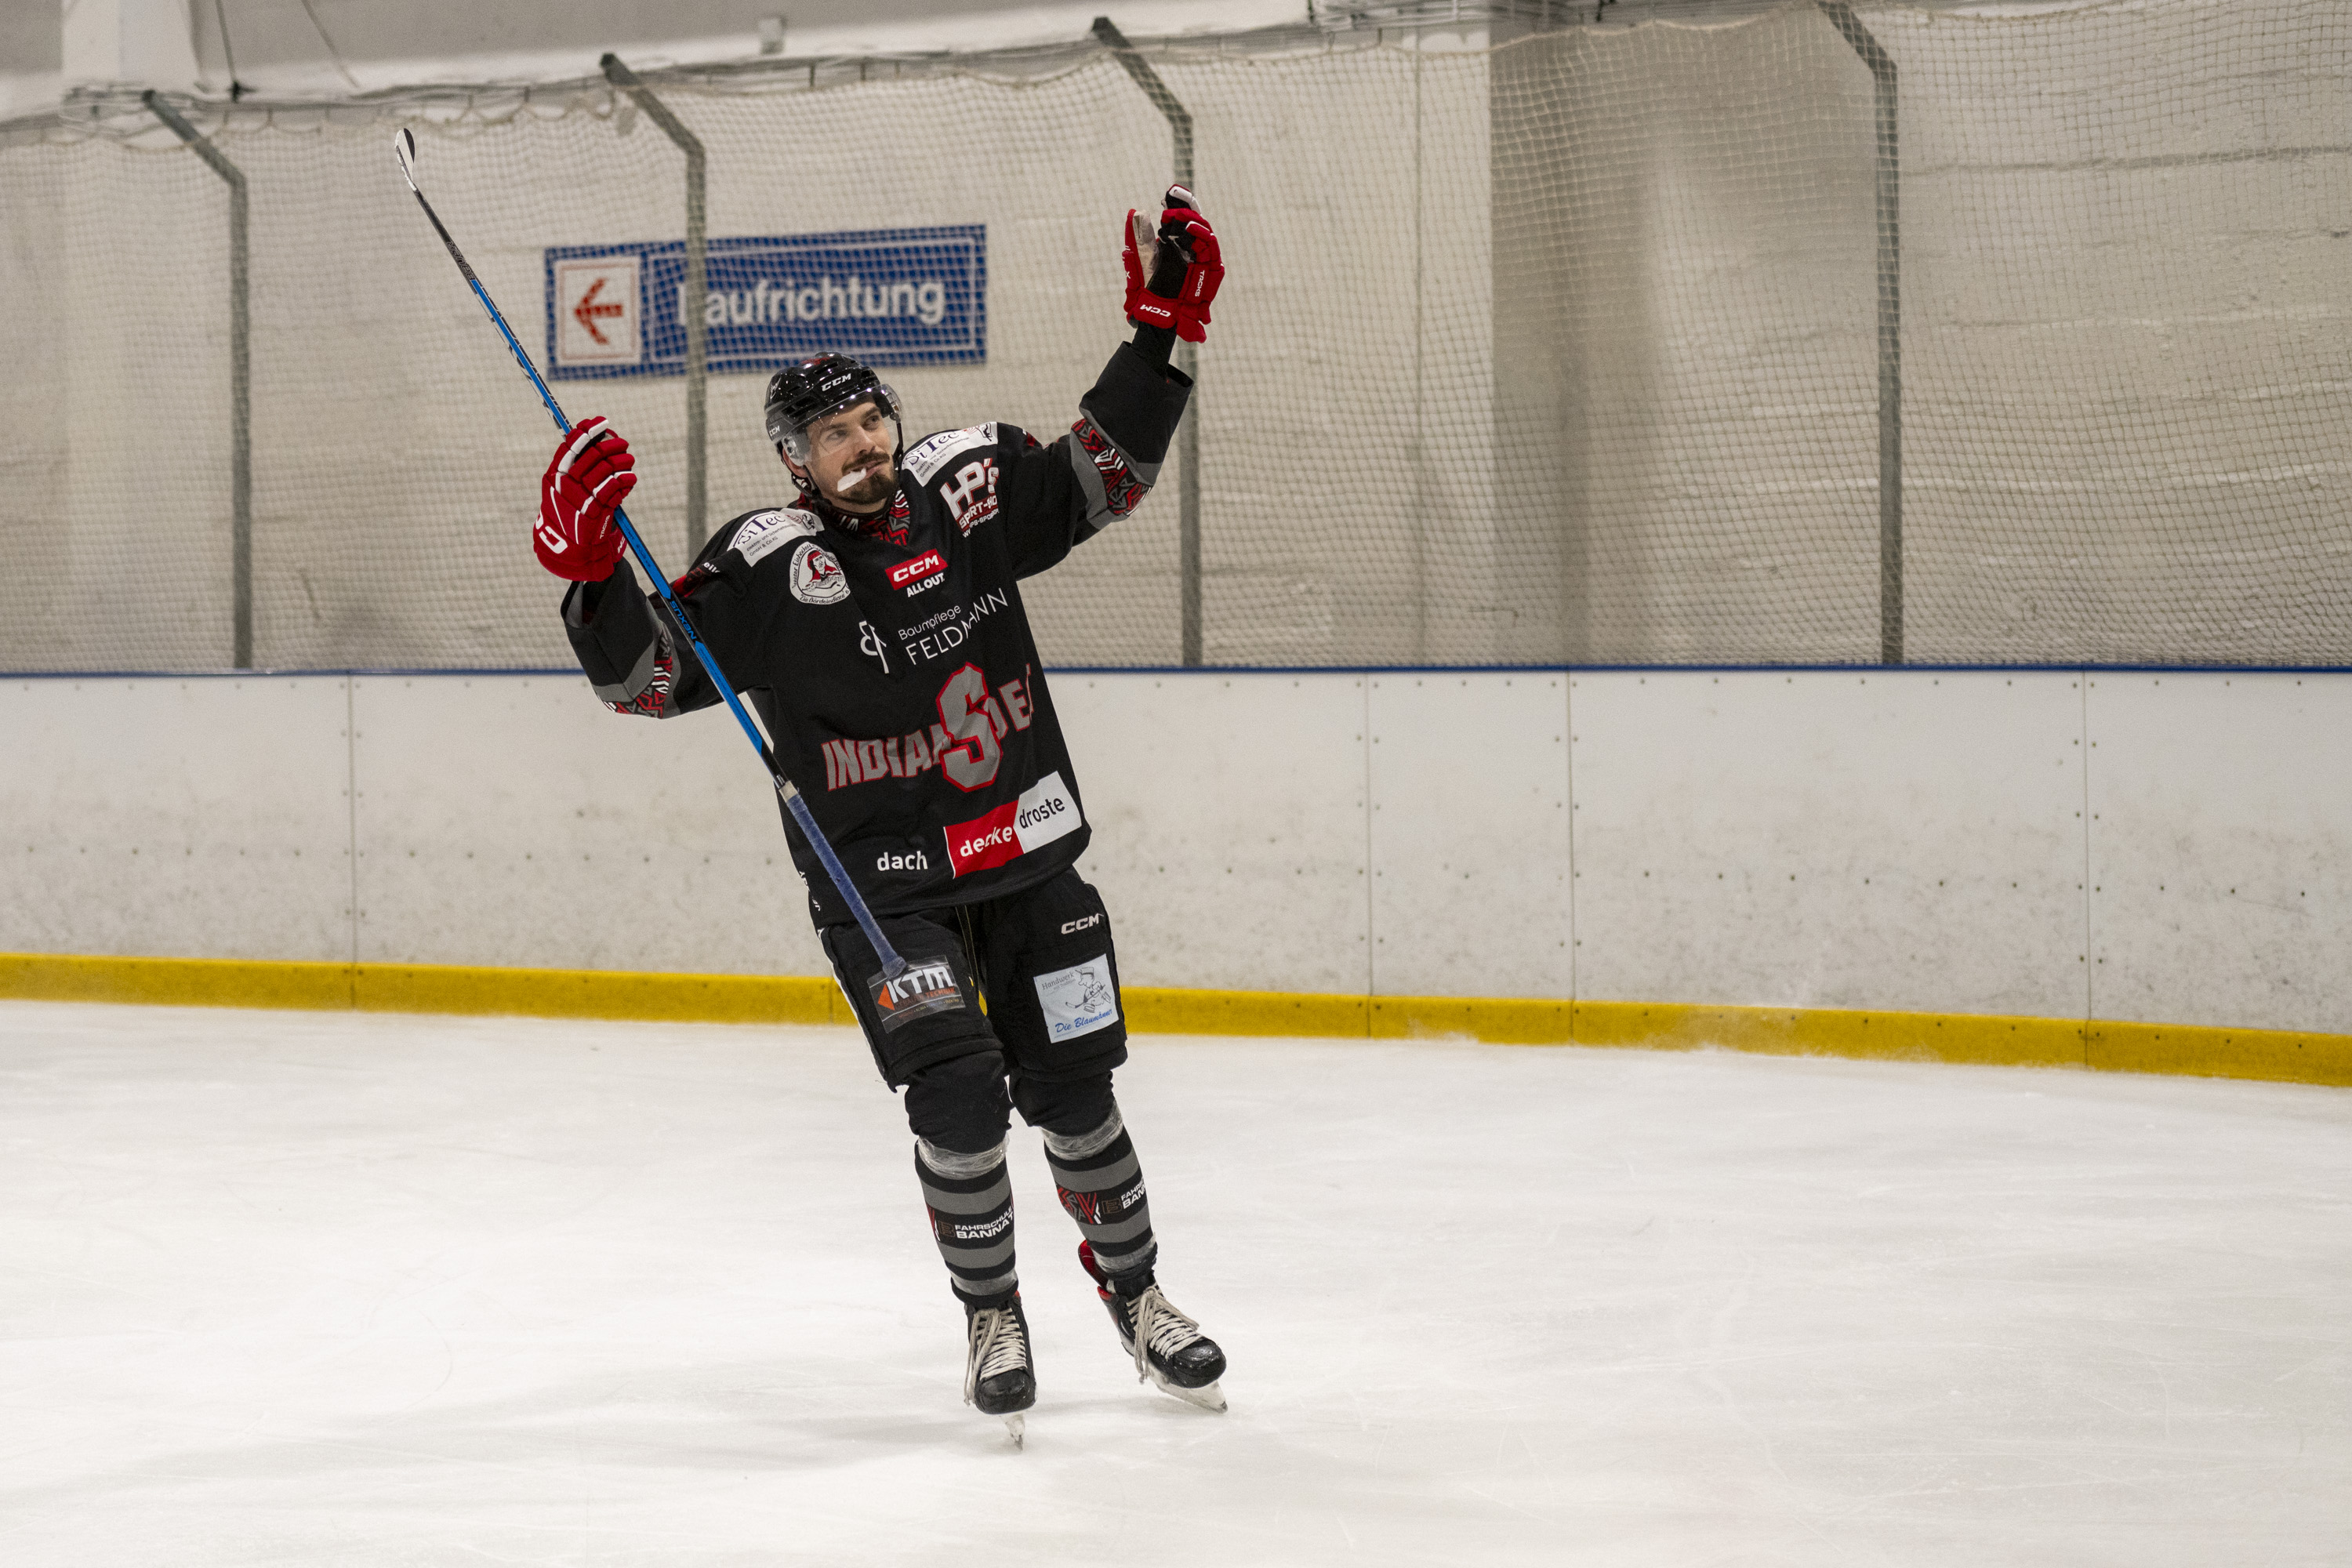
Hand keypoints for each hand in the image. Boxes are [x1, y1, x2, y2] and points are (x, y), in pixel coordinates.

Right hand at [534, 416, 634, 580]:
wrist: (568, 547)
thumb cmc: (569, 511)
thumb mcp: (563, 488)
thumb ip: (574, 465)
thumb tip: (595, 435)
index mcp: (554, 475)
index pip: (570, 445)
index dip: (587, 431)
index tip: (602, 422)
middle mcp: (565, 485)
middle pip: (593, 454)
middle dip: (611, 444)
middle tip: (623, 442)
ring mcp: (580, 498)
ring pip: (607, 469)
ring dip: (623, 462)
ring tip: (629, 460)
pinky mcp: (596, 511)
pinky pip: (615, 488)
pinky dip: (626, 480)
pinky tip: (629, 480)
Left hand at [1123, 184, 1221, 340]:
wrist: (1154, 308)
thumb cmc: (1148, 285)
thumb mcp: (1140, 256)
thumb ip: (1138, 235)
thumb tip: (1135, 211)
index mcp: (1177, 241)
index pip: (1183, 217)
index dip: (1180, 202)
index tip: (1169, 191)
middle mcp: (1192, 248)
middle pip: (1197, 221)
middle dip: (1186, 207)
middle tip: (1171, 200)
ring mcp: (1202, 260)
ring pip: (1206, 233)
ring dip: (1193, 220)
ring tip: (1177, 214)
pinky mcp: (1209, 272)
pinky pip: (1211, 251)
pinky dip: (1202, 237)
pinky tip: (1189, 228)